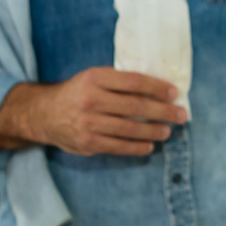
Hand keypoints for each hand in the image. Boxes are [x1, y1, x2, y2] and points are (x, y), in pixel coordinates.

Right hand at [0, 67, 186, 156]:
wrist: (44, 114)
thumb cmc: (77, 93)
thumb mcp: (93, 78)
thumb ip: (119, 82)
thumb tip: (158, 88)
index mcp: (95, 78)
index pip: (134, 82)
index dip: (157, 87)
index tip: (174, 93)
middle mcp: (91, 100)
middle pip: (136, 107)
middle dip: (163, 111)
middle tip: (181, 115)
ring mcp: (89, 123)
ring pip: (130, 129)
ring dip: (153, 131)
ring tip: (168, 131)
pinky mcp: (88, 143)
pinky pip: (118, 147)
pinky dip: (137, 147)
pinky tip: (149, 146)